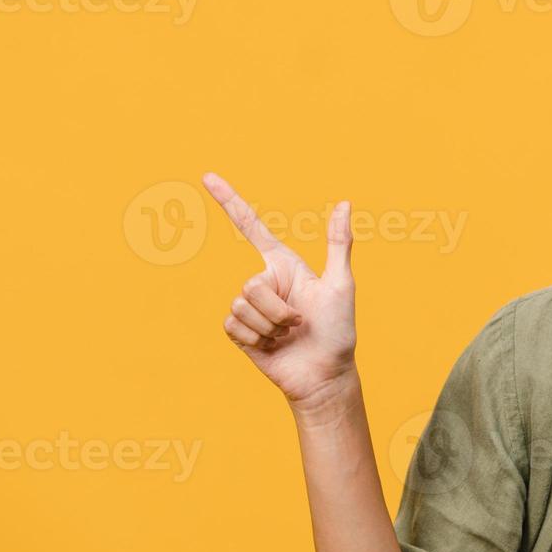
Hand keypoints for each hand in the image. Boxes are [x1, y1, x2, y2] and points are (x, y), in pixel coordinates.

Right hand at [203, 171, 356, 407]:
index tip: (207, 176)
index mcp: (284, 265)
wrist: (324, 375)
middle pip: (250, 285)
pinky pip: (234, 325)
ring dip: (270, 327)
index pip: (251, 227)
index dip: (229, 201)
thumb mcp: (342, 285)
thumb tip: (344, 203)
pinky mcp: (240, 332)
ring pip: (242, 306)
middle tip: (299, 323)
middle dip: (277, 309)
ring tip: (287, 336)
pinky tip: (272, 347)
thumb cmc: (337, 331)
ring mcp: (250, 307)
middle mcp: (264, 282)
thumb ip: (339, 244)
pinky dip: (256, 339)